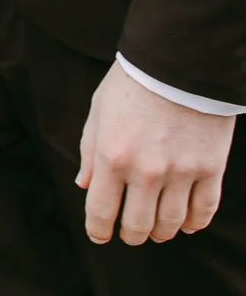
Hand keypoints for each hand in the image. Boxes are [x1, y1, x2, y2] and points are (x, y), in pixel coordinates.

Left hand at [77, 59, 234, 244]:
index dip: (98, 231)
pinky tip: (187, 225)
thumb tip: (85, 186)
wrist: (181, 59)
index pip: (100, 212)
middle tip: (130, 234)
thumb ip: (90, 151)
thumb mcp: (99, 111)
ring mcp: (181, 172)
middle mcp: (146, 171)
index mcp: (112, 156)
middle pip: (137, 225)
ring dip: (161, 233)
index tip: (100, 235)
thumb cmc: (133, 82)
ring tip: (157, 231)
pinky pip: (204, 209)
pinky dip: (195, 223)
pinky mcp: (211, 167)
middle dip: (131, 235)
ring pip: (171, 224)